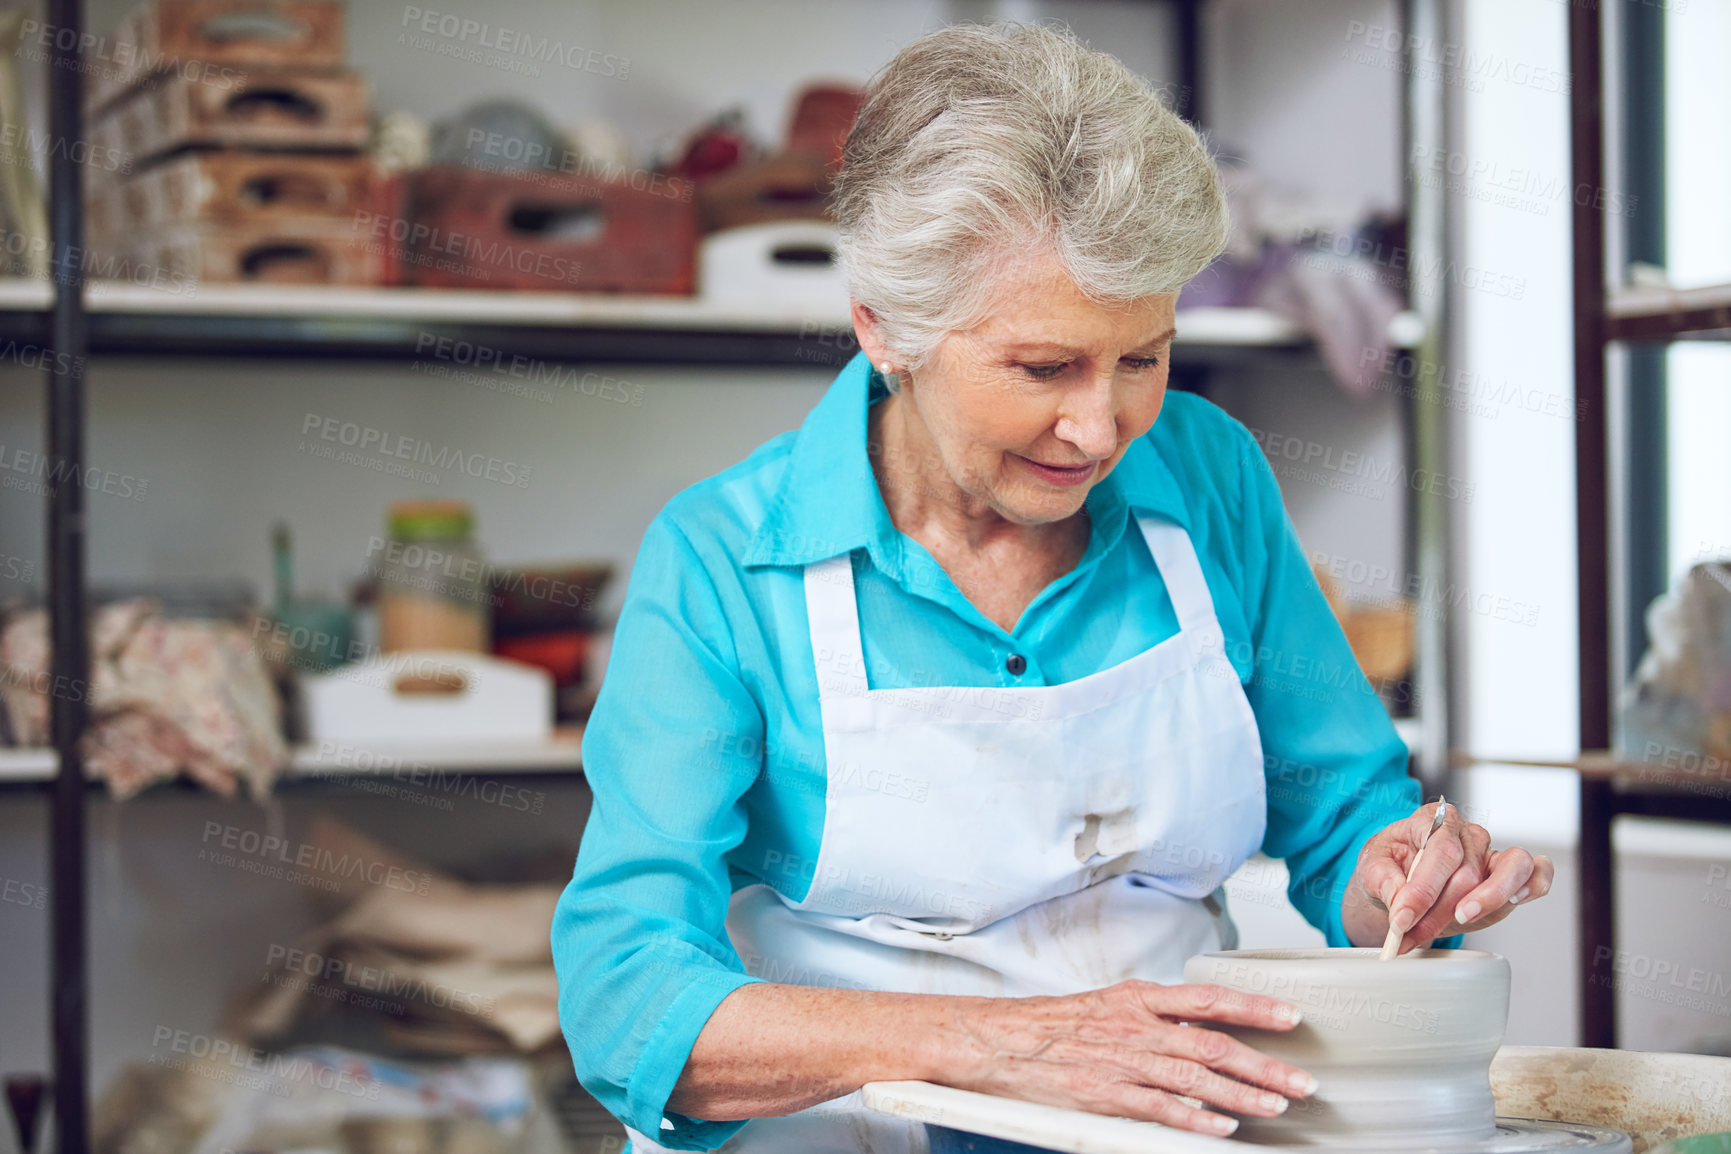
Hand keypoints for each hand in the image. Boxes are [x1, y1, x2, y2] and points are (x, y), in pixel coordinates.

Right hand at [939, 981, 1316, 1136]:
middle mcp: (1135, 1028)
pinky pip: (1161, 1110)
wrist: (997, 1043)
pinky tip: (1223, 1128)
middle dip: (1266, 1064)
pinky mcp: (1106, 1097)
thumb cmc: (1050, 1025)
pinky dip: (1196, 1120)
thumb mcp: (1107, 1004)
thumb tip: (1200, 1024)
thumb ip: (1154, 1015)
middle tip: (1304, 1079)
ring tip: (1278, 1105)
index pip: (1208, 999)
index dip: (1253, 1007)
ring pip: (1197, 1079)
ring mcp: (1122, 1064)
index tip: (1291, 1017)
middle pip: (1214, 1044)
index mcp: (1137, 999)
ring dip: (1243, 1094)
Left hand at [1345, 801, 1554, 953]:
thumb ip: (1384, 883)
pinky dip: (1534, 885)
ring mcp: (1491, 854)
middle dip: (1437, 912)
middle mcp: (1467, 834)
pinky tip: (1516, 900)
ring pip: (1511, 868)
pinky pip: (1537, 872)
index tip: (1402, 919)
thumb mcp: (1372, 868)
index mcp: (1433, 821)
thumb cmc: (1390, 865)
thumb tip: (1401, 904)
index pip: (1439, 852)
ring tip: (1461, 918)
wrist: (1400, 880)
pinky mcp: (1508, 877)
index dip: (1422, 890)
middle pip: (1466, 873)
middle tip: (1410, 935)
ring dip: (1488, 898)